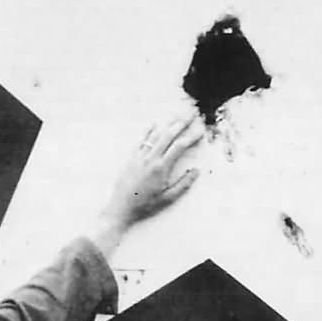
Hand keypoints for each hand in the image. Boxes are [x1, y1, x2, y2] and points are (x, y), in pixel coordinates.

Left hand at [91, 114, 204, 256]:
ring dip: (168, 123)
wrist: (121, 207)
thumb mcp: (168, 198)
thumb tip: (196, 171)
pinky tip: (154, 124)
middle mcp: (151, 158)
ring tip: (177, 115)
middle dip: (182, 123)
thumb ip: (183, 184)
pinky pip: (141, 140)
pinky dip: (148, 130)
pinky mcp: (131, 158)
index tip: (200, 131)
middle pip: (168, 135)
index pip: (180, 146)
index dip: (191, 137)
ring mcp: (140, 156)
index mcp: (162, 167)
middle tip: (192, 114)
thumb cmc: (145, 205)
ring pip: (156, 134)